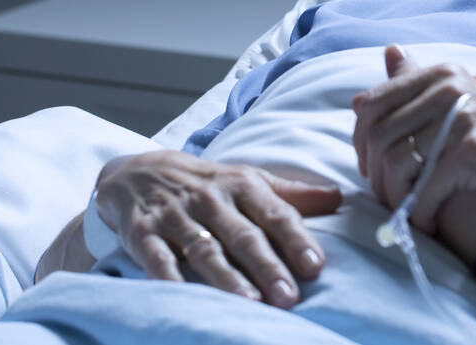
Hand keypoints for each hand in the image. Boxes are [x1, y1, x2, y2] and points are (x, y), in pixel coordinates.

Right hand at [93, 150, 341, 307]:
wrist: (136, 172)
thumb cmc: (206, 184)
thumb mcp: (248, 180)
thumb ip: (292, 195)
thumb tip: (339, 198)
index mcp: (241, 184)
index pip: (275, 213)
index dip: (296, 239)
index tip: (315, 266)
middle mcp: (210, 198)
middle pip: (243, 235)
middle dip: (268, 267)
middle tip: (289, 297)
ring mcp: (175, 215)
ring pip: (205, 248)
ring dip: (227, 277)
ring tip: (249, 303)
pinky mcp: (142, 232)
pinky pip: (156, 256)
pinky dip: (168, 276)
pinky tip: (184, 296)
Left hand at [351, 45, 475, 235]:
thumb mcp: (462, 99)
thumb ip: (422, 80)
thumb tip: (390, 50)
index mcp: (441, 74)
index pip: (373, 104)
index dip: (362, 140)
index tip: (368, 166)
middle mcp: (448, 89)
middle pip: (379, 136)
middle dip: (375, 174)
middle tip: (384, 197)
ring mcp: (460, 119)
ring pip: (396, 164)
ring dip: (393, 197)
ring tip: (403, 212)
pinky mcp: (469, 153)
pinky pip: (423, 191)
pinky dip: (419, 213)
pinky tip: (426, 223)